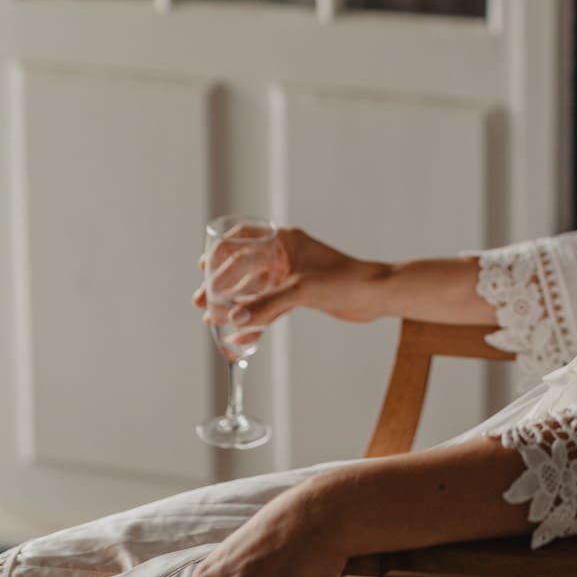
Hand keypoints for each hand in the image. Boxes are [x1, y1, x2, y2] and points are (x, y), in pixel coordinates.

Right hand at [193, 227, 385, 346]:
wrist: (376, 295)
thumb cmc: (345, 281)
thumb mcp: (302, 291)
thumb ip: (267, 305)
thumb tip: (233, 318)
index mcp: (285, 240)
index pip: (244, 238)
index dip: (220, 252)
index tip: (202, 268)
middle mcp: (285, 255)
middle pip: (244, 267)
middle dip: (221, 285)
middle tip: (201, 302)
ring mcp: (291, 275)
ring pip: (254, 289)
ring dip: (234, 304)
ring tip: (212, 320)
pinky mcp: (299, 295)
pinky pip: (269, 306)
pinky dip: (255, 319)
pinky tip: (242, 338)